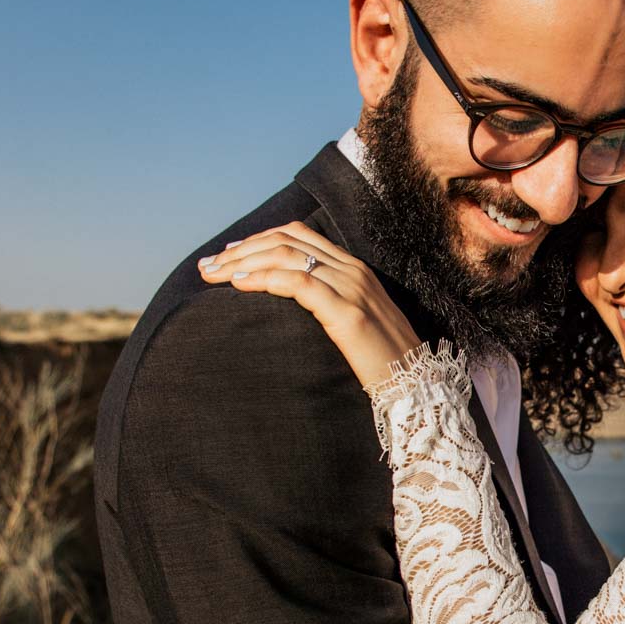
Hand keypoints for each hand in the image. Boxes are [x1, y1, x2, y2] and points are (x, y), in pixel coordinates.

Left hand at [198, 222, 421, 388]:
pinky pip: (298, 283)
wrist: (417, 388)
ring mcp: (352, 288)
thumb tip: (291, 305)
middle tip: (207, 267)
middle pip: (286, 240)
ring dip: (243, 262)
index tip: (227, 255)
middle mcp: (353, 271)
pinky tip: (239, 286)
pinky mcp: (348, 313)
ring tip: (214, 275)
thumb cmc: (382, 364)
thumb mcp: (354, 324)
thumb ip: (328, 304)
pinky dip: (263, 279)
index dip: (257, 240)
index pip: (298, 235)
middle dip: (240, 249)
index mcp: (354, 269)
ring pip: (287, 255)